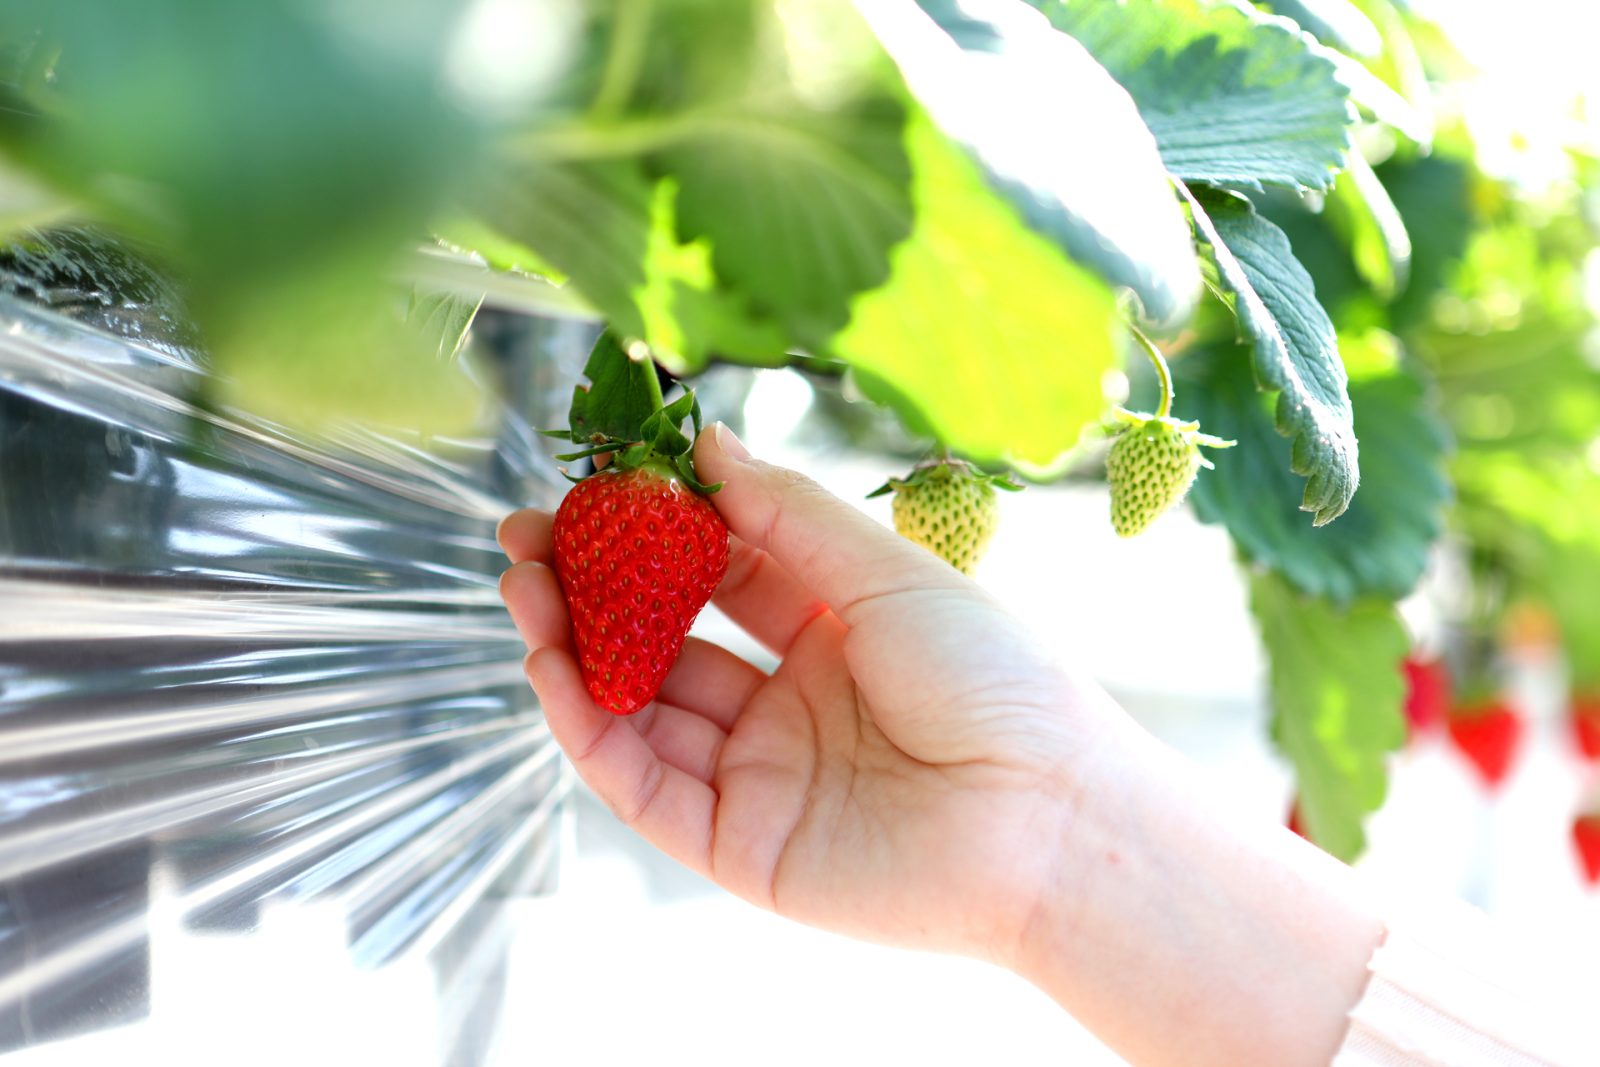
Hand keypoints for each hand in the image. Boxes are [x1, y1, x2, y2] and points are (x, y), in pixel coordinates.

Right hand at [498, 423, 1121, 964]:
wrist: (1050, 819)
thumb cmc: (996, 682)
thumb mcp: (884, 572)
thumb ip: (786, 512)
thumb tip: (706, 440)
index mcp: (833, 633)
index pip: (718, 574)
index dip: (650, 533)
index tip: (589, 488)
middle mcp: (789, 703)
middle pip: (664, 640)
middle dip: (590, 589)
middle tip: (525, 539)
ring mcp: (761, 774)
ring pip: (640, 711)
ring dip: (573, 652)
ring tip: (523, 591)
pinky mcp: (739, 845)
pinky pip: (644, 787)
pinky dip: (591, 732)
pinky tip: (554, 671)